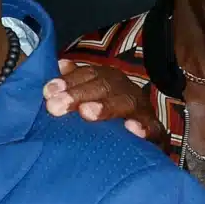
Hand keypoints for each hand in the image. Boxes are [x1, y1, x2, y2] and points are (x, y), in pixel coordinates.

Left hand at [44, 60, 166, 147]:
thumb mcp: (86, 98)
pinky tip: (131, 128)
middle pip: (104, 86)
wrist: (139, 139)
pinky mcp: (156, 133)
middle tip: (55, 106)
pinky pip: (154, 129)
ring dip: (106, 106)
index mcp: (107, 81)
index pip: (88, 74)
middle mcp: (125, 91)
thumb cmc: (102, 116)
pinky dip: (144, 128)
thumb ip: (74, 83)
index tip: (48, 91)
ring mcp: (142, 111)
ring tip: (86, 112)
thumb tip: (61, 64)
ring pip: (126, 102)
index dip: (68, 81)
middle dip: (78, 94)